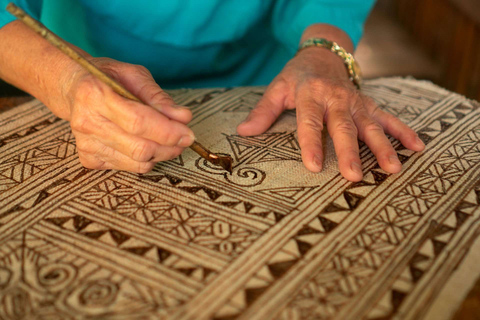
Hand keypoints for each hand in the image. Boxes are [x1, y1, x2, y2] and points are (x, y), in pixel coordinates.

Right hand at [62, 58, 194, 172]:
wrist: (72, 89)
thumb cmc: (107, 78)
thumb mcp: (134, 75)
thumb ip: (159, 97)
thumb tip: (183, 117)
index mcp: (95, 94)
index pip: (138, 122)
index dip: (168, 131)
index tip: (189, 133)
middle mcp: (87, 122)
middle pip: (139, 147)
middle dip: (170, 147)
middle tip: (184, 139)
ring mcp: (86, 144)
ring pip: (136, 162)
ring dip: (161, 154)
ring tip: (169, 141)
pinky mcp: (89, 159)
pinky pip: (128, 167)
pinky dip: (145, 159)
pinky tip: (146, 143)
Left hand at [237, 38, 424, 181]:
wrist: (323, 54)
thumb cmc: (296, 76)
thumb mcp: (277, 88)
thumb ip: (263, 111)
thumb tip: (244, 131)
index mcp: (310, 94)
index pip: (310, 122)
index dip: (311, 144)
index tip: (315, 167)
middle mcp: (336, 98)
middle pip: (343, 127)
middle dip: (350, 151)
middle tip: (355, 176)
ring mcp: (355, 101)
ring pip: (370, 124)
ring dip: (383, 146)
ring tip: (393, 168)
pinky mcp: (368, 104)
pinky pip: (388, 117)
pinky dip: (403, 131)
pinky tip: (416, 147)